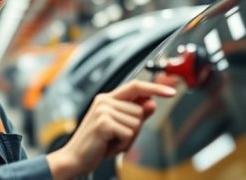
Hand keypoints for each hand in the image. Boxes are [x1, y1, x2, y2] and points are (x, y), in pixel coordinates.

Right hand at [46, 80, 175, 179]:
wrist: (75, 159)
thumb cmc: (97, 144)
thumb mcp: (120, 128)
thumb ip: (136, 115)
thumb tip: (152, 103)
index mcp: (107, 99)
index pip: (136, 86)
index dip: (155, 88)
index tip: (171, 91)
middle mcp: (104, 101)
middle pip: (140, 110)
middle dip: (134, 128)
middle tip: (116, 137)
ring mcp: (103, 110)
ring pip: (137, 123)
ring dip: (128, 137)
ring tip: (111, 141)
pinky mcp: (104, 123)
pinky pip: (129, 133)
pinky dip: (123, 144)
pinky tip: (109, 145)